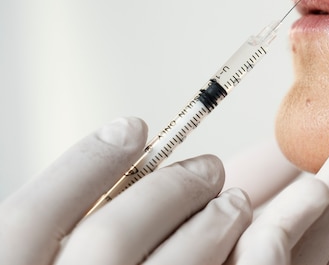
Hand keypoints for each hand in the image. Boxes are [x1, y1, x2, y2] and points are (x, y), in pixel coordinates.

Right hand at [0, 118, 251, 264]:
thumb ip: (59, 242)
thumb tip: (121, 174)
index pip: (31, 220)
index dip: (86, 163)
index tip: (134, 125)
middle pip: (108, 238)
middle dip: (168, 189)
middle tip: (211, 165)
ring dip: (211, 227)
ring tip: (235, 202)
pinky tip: (250, 249)